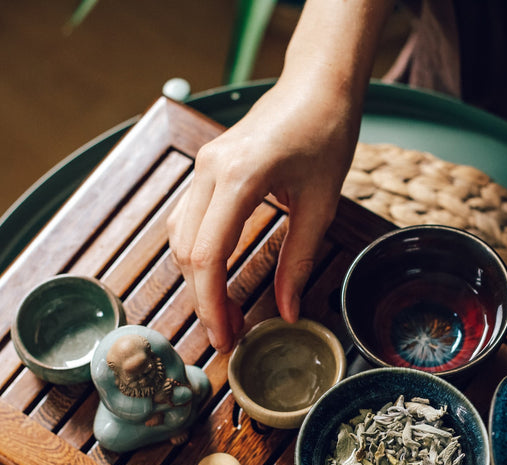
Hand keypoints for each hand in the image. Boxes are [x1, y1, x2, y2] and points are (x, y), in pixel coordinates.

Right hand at [166, 78, 361, 351]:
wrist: (317, 85)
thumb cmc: (326, 134)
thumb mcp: (321, 205)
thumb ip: (299, 261)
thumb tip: (287, 313)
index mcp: (239, 177)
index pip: (208, 255)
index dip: (212, 304)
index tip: (225, 338)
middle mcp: (209, 170)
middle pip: (186, 251)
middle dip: (203, 299)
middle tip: (228, 336)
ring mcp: (202, 166)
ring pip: (179, 236)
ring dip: (198, 279)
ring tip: (226, 313)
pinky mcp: (206, 167)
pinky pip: (187, 218)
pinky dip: (198, 254)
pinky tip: (219, 278)